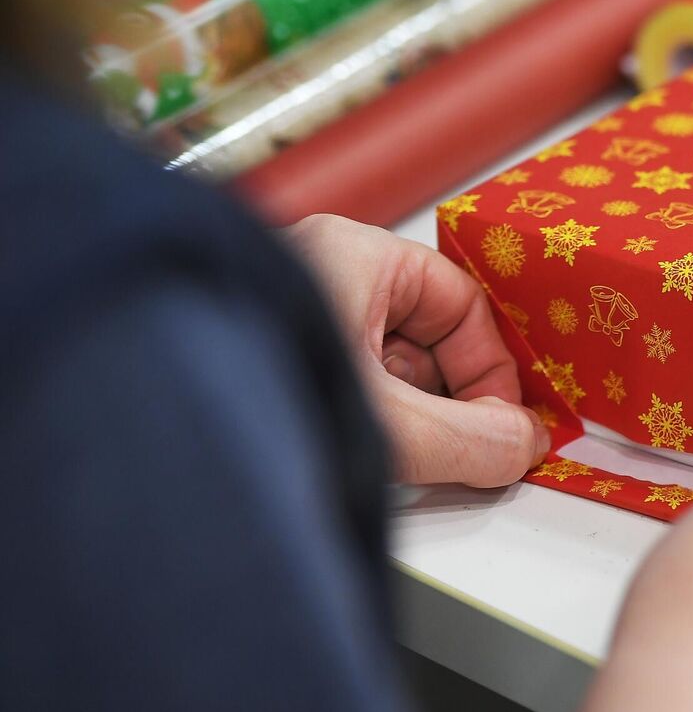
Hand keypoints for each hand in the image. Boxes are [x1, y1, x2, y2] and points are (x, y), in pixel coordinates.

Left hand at [283, 214, 546, 487]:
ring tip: (400, 456)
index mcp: (352, 254)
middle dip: (449, 397)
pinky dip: (366, 420)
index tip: (505, 426)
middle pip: (425, 334)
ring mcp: (289, 315)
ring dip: (408, 414)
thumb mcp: (391, 427)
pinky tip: (357, 453)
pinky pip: (344, 379)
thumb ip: (475, 438)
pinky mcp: (265, 354)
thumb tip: (525, 446)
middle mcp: (319, 272)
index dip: (492, 370)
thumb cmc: (260, 400)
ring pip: (384, 363)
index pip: (462, 303)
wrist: (149, 448)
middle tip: (464, 450)